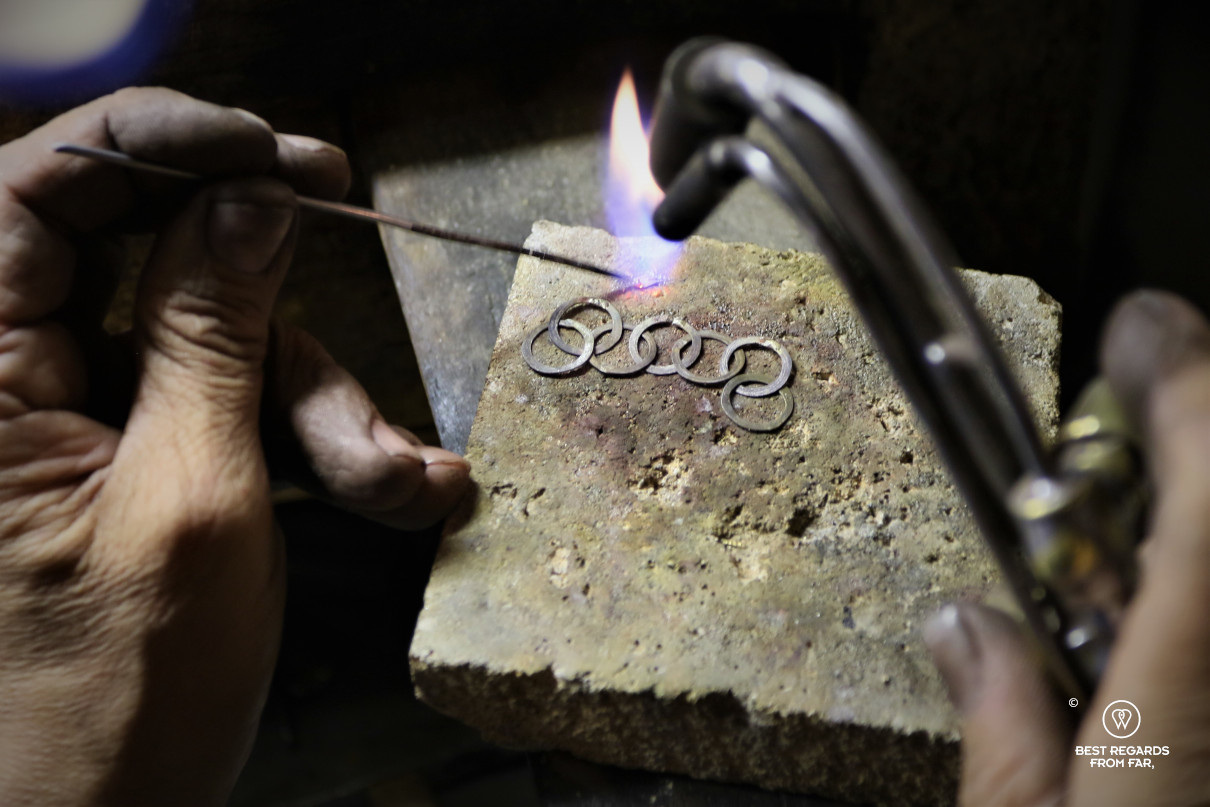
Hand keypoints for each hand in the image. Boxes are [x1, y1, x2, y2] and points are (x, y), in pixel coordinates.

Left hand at [0, 88, 469, 805]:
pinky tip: (382, 483)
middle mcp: (10, 373)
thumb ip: (215, 335)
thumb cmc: (123, 692)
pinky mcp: (130, 442)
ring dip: (314, 394)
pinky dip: (306, 427)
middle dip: (267, 288)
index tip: (275, 149)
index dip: (157, 141)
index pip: (35, 187)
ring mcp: (74, 409)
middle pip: (142, 248)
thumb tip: (253, 198)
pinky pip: (226, 388)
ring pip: (211, 326)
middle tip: (347, 244)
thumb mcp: (195, 499)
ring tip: (392, 480)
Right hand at [925, 290, 1209, 805]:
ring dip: (1189, 510)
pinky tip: (1149, 620)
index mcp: (1184, 703)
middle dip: (1195, 429)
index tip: (1145, 326)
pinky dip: (1193, 567)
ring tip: (1129, 551)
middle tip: (1139, 420)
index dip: (1184, 384)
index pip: (1208, 493)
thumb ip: (1001, 729)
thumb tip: (965, 630)